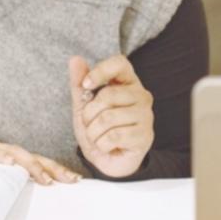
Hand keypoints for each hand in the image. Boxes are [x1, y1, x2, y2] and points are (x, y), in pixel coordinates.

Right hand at [0, 126, 78, 184]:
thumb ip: (5, 184)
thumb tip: (20, 203)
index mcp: (12, 160)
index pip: (39, 164)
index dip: (57, 171)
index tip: (76, 180)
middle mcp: (7, 153)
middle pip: (35, 159)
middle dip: (55, 169)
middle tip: (72, 180)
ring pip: (18, 155)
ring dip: (33, 166)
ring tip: (45, 178)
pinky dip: (1, 157)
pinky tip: (10, 163)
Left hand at [68, 55, 154, 178]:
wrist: (108, 160)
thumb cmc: (99, 129)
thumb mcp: (84, 106)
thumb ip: (79, 83)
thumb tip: (75, 59)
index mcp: (127, 82)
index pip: (120, 63)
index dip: (100, 71)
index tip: (86, 86)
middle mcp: (141, 95)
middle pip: (107, 95)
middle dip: (89, 114)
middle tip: (91, 124)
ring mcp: (145, 115)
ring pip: (108, 118)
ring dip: (93, 133)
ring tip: (98, 137)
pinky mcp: (144, 136)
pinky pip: (113, 137)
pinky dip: (101, 145)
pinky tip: (107, 146)